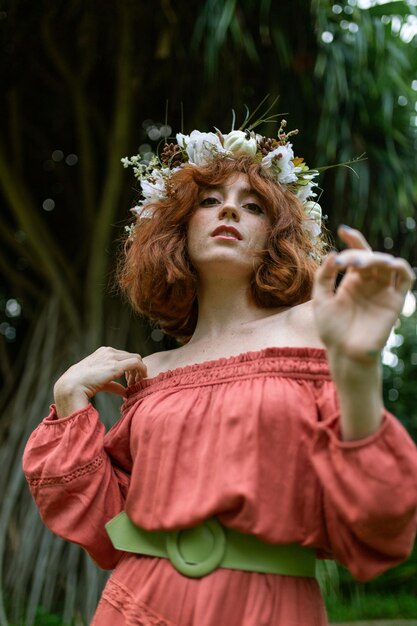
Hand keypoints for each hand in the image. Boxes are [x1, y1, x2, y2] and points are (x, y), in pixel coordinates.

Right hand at [53, 346, 146, 416]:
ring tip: (137, 384)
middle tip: (135, 383)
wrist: (71, 386)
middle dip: (136, 370)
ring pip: (136, 359)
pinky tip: (141, 380)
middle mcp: (108, 351)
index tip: (130, 381)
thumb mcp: (100, 382)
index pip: (123, 356)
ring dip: (140, 371)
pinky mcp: (116, 365)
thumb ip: (113, 385)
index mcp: (103, 352)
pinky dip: (142, 371)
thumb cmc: (82, 385)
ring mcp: (112, 357)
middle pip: (131, 356)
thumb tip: (125, 392)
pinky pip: (136, 363)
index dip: (130, 369)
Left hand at [312, 226, 414, 364]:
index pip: (357, 253)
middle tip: (346, 262)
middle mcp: (370, 283)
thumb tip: (333, 253)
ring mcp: (384, 291)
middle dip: (358, 254)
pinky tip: (389, 263)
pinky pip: (405, 278)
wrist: (345, 353)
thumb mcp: (320, 299)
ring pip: (387, 263)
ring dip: (375, 258)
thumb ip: (324, 276)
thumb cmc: (332, 329)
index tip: (343, 229)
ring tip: (358, 264)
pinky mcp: (395, 301)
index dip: (353, 239)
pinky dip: (400, 267)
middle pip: (370, 257)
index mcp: (353, 281)